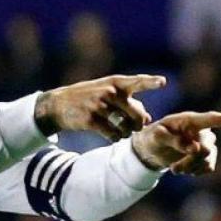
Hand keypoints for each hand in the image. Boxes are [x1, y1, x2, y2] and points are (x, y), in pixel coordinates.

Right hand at [34, 75, 165, 138]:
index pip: (137, 82)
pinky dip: (115, 138)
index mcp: (115, 82)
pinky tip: (112, 137)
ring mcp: (99, 105)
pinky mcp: (90, 119)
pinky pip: (112, 135)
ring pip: (125, 127)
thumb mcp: (105, 91)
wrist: (58, 105)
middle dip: (138, 124)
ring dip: (126, 133)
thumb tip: (147, 118)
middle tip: (135, 127)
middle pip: (137, 114)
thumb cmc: (87, 97)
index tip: (162, 82)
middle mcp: (108, 92)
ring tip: (120, 132)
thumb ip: (127, 101)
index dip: (150, 82)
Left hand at [131, 111, 220, 173]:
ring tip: (174, 169)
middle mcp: (201, 130)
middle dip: (190, 160)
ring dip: (191, 168)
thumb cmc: (152, 137)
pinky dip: (196, 171)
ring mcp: (205, 143)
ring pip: (207, 159)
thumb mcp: (155, 137)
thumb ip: (173, 140)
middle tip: (174, 169)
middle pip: (206, 148)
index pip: (211, 119)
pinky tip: (186, 170)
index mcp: (190, 120)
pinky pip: (209, 166)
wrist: (152, 149)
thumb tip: (194, 148)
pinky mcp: (206, 156)